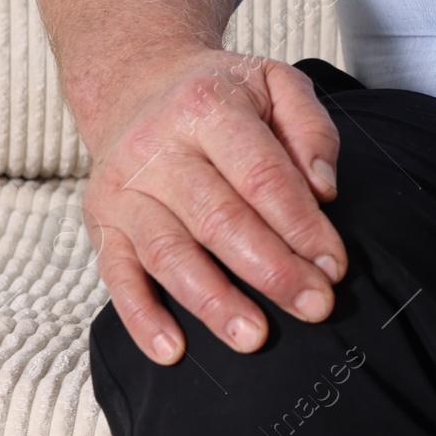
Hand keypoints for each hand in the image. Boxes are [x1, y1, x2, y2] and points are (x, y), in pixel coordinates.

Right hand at [79, 48, 345, 364]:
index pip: (263, 176)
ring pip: (169, 254)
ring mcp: (123, 188)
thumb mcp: (276, 83)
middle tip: (315, 307)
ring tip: (255, 337)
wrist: (139, 83)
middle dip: (272, 270)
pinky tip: (173, 351)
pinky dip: (141, 317)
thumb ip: (311, 127)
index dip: (302, 225)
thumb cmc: (224, 95)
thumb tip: (325, 189)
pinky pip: (116, 276)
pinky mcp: (101, 222)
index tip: (335, 265)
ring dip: (214, 301)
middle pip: (219, 219)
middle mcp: (157, 148)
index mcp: (208, 107)